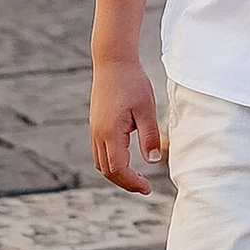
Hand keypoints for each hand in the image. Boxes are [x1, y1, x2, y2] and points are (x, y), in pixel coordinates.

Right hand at [91, 52, 165, 192]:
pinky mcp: (96, 124)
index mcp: (111, 133)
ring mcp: (95, 130)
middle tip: (144, 187)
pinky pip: (99, 152)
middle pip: (107, 170)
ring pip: (101, 163)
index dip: (132, 182)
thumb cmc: (132, 82)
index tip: (148, 188)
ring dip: (117, 174)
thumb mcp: (147, 109)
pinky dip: (111, 162)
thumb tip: (153, 161)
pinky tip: (126, 159)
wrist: (112, 62)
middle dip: (125, 182)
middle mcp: (98, 135)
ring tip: (136, 177)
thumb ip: (150, 136)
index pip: (118, 169)